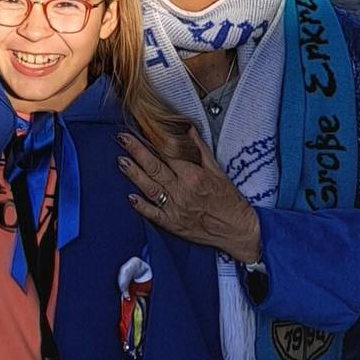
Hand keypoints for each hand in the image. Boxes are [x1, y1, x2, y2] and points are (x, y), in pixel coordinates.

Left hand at [120, 129, 261, 263]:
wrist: (238, 231)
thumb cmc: (230, 201)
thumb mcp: (218, 171)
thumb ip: (200, 150)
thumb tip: (188, 129)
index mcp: (194, 177)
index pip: (169, 154)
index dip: (154, 140)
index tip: (142, 129)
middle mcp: (183, 192)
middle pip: (155, 168)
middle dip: (137, 151)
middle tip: (122, 138)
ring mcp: (176, 209)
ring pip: (150, 188)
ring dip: (134, 174)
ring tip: (121, 160)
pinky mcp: (173, 224)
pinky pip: (153, 214)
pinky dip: (141, 205)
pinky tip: (130, 196)